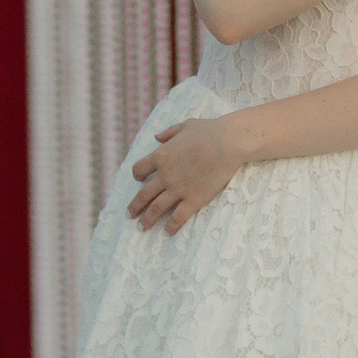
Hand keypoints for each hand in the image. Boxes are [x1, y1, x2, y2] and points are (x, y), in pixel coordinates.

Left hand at [128, 118, 245, 232]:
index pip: (139, 169)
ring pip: (156, 208)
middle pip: (143, 194)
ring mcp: (178, 189)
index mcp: (161, 156)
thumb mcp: (185, 125)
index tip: (139, 180)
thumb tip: (157, 137)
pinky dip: (171, 226)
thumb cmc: (208, 131)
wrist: (227, 143)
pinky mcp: (193, 199)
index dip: (137, 176)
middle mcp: (165, 175)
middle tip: (130, 214)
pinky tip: (168, 232)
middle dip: (135, 206)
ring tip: (142, 227)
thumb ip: (169, 132)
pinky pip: (178, 217)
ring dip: (147, 219)